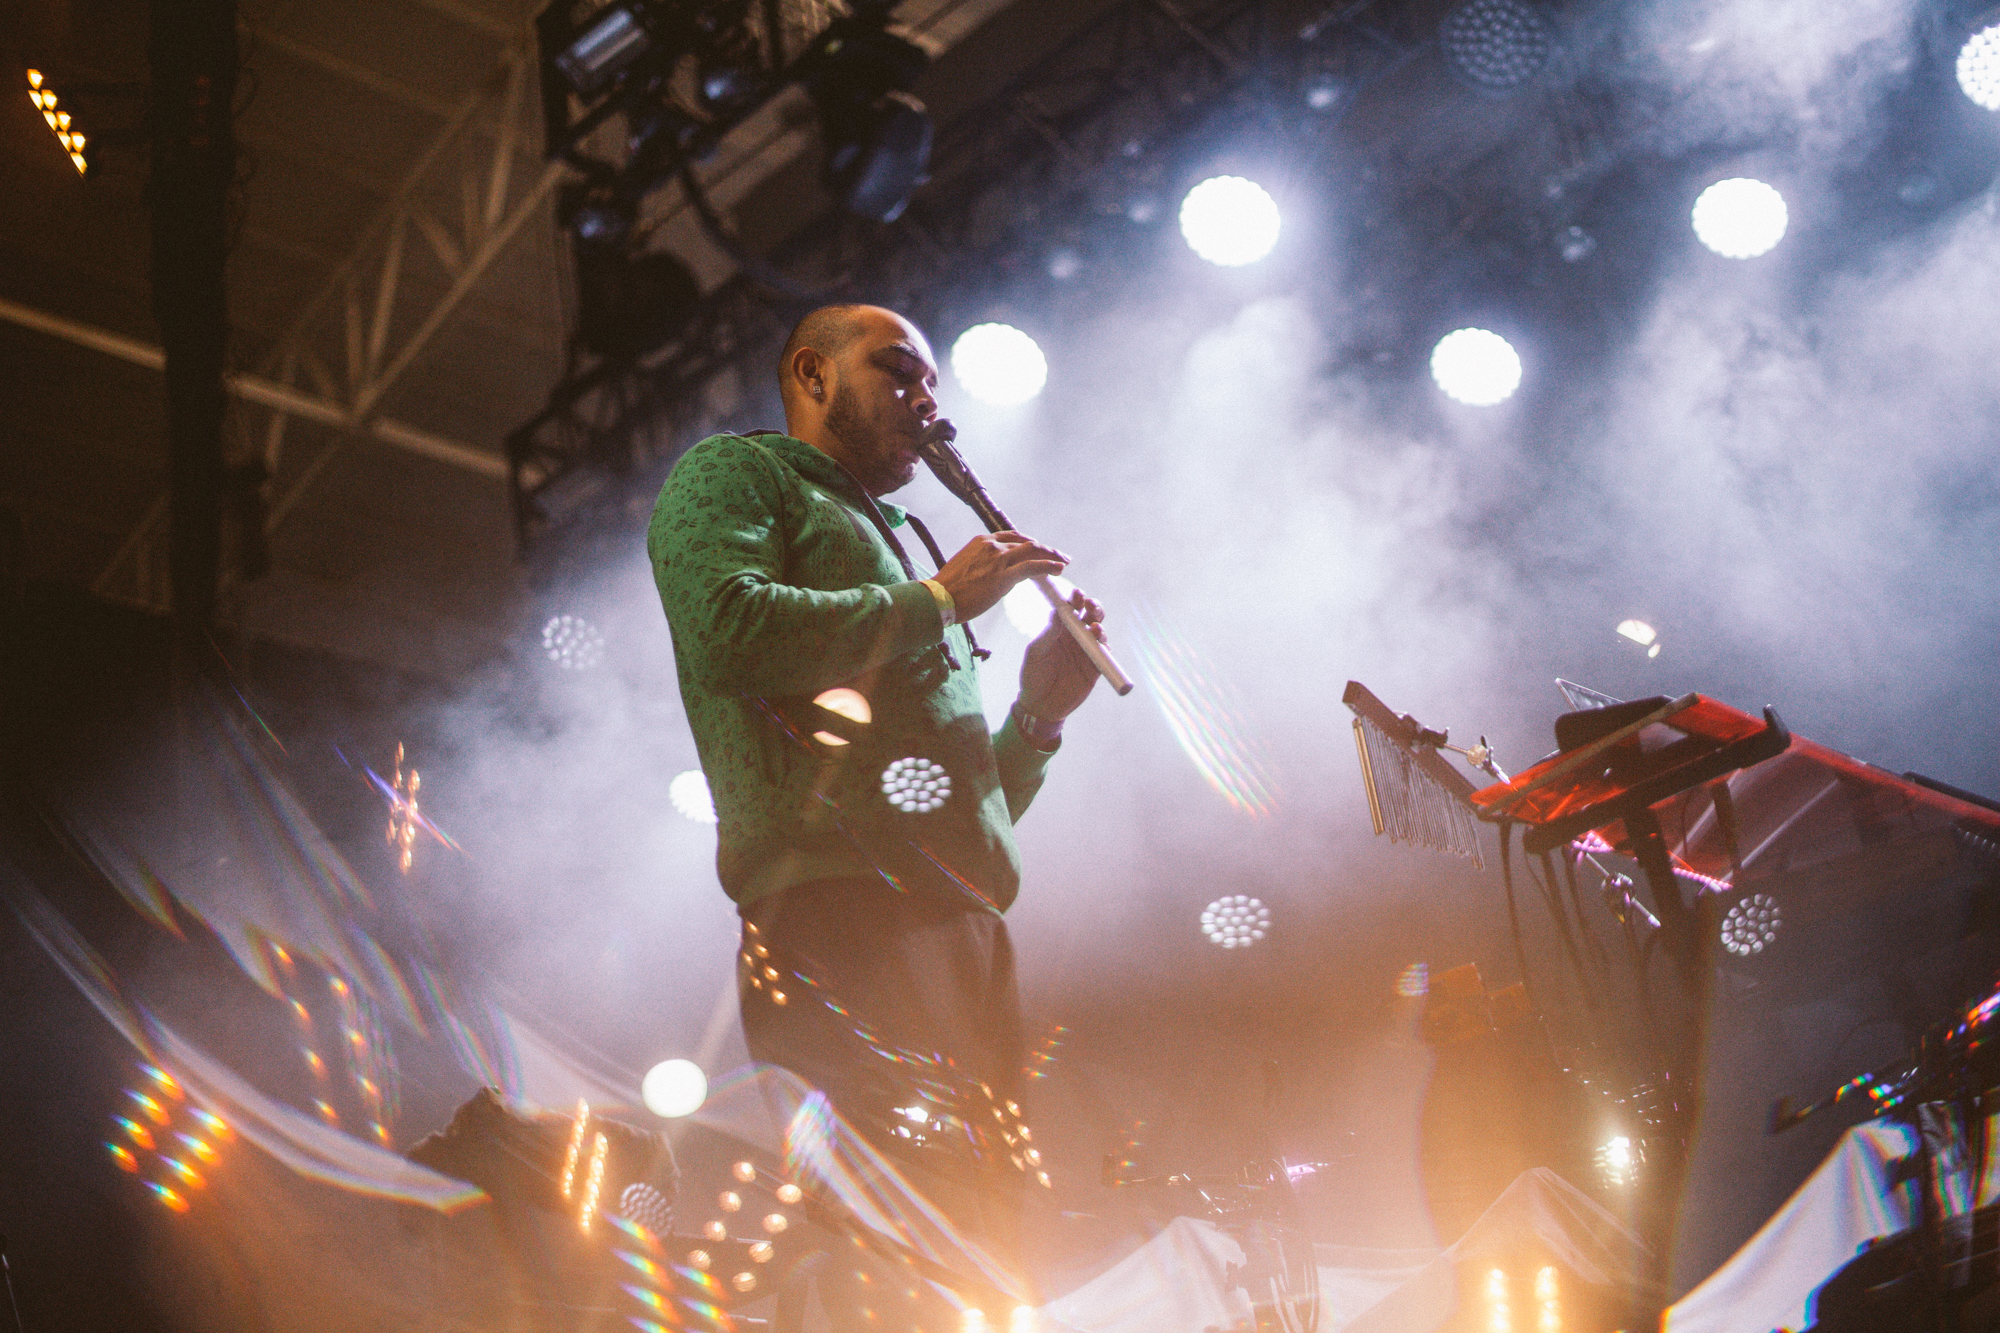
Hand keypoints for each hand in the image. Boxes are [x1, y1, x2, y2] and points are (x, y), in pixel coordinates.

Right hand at [931, 531, 1067, 621]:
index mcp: (981, 541)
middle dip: (1045, 548)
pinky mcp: (1004, 576)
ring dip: (1052, 555)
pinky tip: (1059, 569)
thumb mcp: (966, 567)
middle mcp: (992, 546)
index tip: (1038, 548)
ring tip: (1064, 562)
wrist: (938, 598)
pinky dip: (1049, 566)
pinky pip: (1033, 567)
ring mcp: (999, 559)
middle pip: (1026, 542)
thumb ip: (983, 565)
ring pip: (1033, 551)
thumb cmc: (948, 589)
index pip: (1012, 537)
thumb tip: (995, 575)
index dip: (1028, 542)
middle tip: (1059, 555)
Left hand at [1019, 588, 1107, 722]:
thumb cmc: (1033, 676)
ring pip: (1099, 633)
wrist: (1041, 705)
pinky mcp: (1095, 668)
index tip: (1077, 594)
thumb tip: (1058, 611)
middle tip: (1090, 605)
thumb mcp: (1036, 652)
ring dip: (1099, 626)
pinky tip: (1100, 642)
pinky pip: (1104, 654)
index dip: (1076, 600)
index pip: (1072, 609)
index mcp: (1060, 630)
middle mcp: (1076, 637)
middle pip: (1090, 617)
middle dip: (1094, 608)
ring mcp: (1087, 652)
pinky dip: (1104, 647)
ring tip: (1095, 626)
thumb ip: (1048, 633)